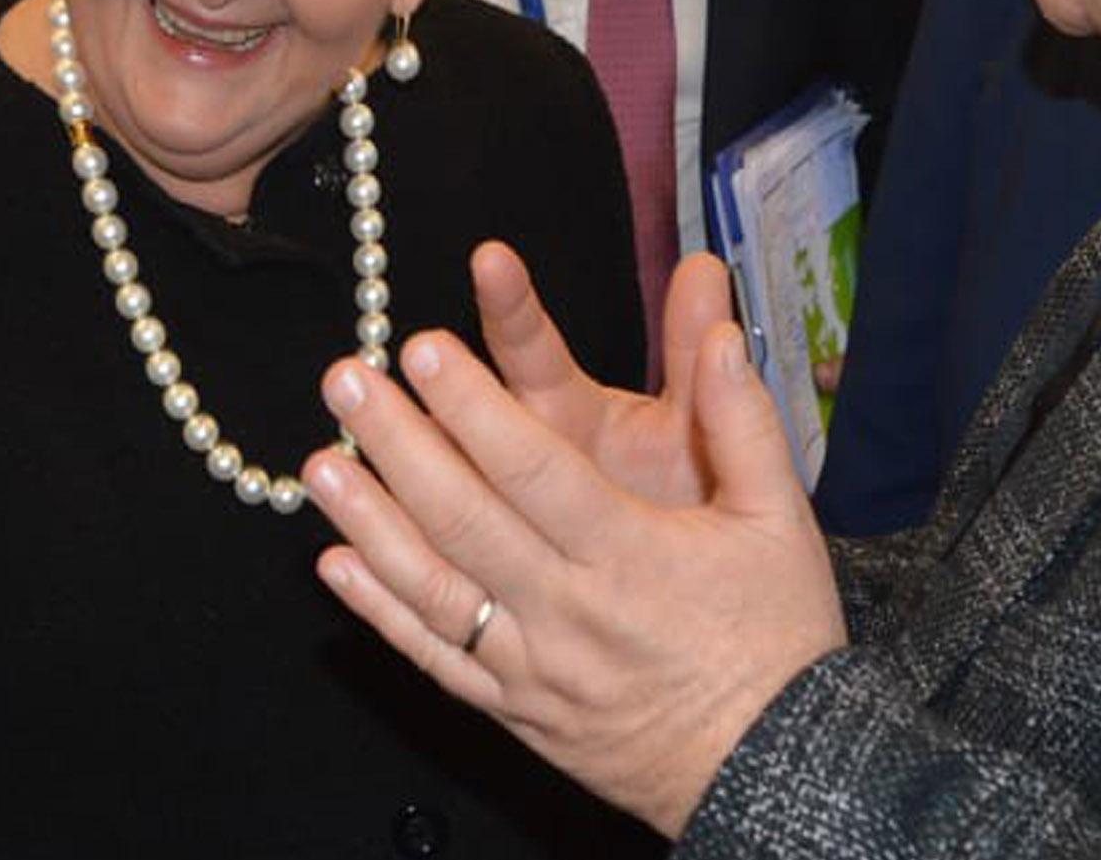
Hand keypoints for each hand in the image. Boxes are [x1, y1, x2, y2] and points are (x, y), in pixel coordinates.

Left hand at [305, 278, 845, 838]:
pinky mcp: (518, 709)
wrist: (775, 769)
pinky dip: (382, 613)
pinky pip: (438, 659)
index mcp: (635, 555)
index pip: (536, 471)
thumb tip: (719, 332)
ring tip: (320, 463)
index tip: (425, 350)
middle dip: (398, 443)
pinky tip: (338, 564)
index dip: (475, 409)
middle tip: (344, 381)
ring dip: (369, 522)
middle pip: (467, 519)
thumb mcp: (780, 519)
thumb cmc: (779, 637)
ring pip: (436, 588)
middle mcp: (573, 611)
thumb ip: (742, 420)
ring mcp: (537, 667)